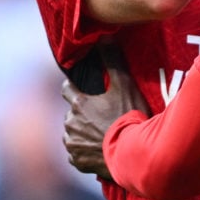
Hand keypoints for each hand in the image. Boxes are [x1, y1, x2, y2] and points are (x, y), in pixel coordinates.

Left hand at [61, 45, 148, 180]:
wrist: (132, 153)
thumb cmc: (129, 116)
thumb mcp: (125, 85)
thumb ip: (113, 61)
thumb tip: (105, 37)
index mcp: (79, 104)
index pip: (67, 88)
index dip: (74, 86)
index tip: (82, 87)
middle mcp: (70, 124)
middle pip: (72, 113)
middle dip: (82, 112)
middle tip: (102, 114)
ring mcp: (73, 144)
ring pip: (72, 133)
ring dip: (82, 131)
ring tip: (101, 133)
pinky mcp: (77, 162)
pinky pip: (76, 154)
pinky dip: (84, 150)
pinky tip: (99, 149)